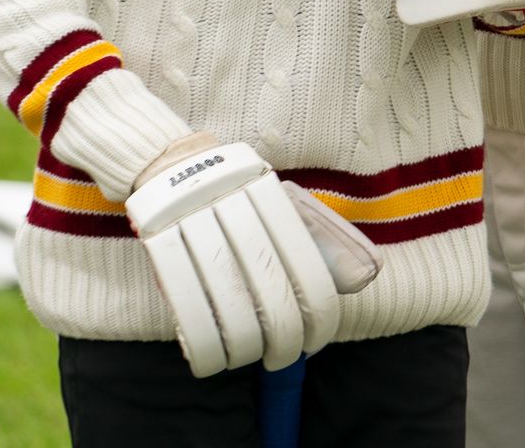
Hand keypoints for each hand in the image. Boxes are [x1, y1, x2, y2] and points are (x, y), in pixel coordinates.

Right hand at [126, 138, 379, 377]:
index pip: (304, 262)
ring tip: (249, 357)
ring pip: (229, 306)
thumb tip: (365, 275)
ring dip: (245, 347)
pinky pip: (187, 310)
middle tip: (283, 357)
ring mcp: (191, 220)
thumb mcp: (282, 204)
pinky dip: (206, 345)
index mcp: (265, 189)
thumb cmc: (237, 194)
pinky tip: (215, 359)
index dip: (317, 311)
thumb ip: (321, 240)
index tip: (316, 340)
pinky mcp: (159, 242)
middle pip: (268, 290)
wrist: (168, 164)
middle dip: (283, 338)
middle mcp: (230, 200)